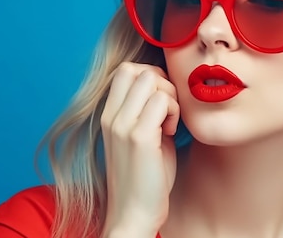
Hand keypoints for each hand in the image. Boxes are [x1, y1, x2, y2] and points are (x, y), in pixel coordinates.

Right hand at [100, 62, 179, 236]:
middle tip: (168, 110)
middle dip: (162, 81)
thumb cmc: (145, 178)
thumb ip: (146, 112)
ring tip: (168, 122)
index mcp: (109, 116)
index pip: (125, 70)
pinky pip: (162, 101)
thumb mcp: (140, 137)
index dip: (151, 76)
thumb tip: (167, 89)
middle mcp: (111, 117)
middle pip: (137, 69)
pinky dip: (174, 111)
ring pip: (151, 79)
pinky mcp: (138, 137)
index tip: (162, 102)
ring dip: (169, 96)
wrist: (134, 214)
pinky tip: (169, 133)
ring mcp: (123, 125)